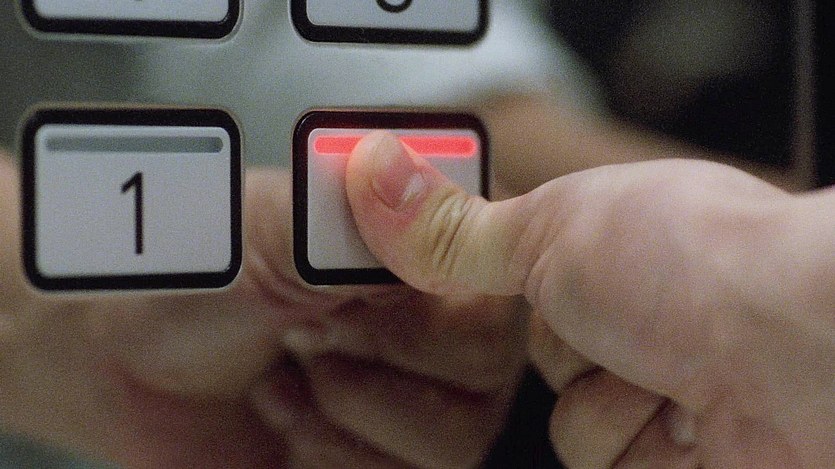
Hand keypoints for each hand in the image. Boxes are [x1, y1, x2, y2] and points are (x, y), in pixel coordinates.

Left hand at [0, 154, 525, 467]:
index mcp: (423, 258)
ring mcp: (416, 402)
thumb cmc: (193, 279)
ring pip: (450, 445)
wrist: (127, 362)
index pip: (492, 297)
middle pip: (483, 383)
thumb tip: (407, 180)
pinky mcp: (385, 457)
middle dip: (373, 369)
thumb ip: (351, 221)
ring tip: (290, 375)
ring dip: (343, 415)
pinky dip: (327, 456)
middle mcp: (436, 332)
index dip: (417, 319)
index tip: (337, 307)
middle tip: (310, 335)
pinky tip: (285, 415)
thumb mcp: (266, 232)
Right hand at [344, 131, 833, 467]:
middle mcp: (639, 314)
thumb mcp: (550, 230)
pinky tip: (690, 419)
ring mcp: (662, 387)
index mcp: (605, 244)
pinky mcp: (677, 459)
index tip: (451, 291)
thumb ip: (453, 229)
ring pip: (571, 429)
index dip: (492, 291)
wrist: (813, 348)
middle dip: (569, 352)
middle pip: (540, 363)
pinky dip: (642, 452)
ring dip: (611, 407)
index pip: (514, 282)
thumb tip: (372, 175)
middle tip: (619, 320)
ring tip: (671, 371)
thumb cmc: (703, 264)